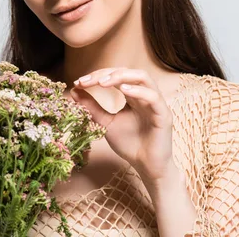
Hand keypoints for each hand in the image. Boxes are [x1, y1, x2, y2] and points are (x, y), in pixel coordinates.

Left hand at [69, 67, 174, 182]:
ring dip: (122, 76)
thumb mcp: (105, 123)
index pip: (116, 76)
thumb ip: (92, 107)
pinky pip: (153, 97)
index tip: (79, 82)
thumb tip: (74, 90)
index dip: (97, 76)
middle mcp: (145, 95)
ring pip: (143, 77)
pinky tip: (123, 91)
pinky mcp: (164, 114)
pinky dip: (138, 91)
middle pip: (127, 72)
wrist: (147, 167)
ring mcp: (156, 103)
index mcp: (133, 95)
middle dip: (106, 74)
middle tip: (87, 81)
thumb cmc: (130, 144)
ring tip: (103, 82)